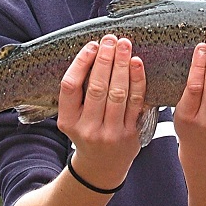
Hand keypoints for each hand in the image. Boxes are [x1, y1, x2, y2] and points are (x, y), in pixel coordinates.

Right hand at [56, 34, 145, 190]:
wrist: (102, 167)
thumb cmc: (86, 132)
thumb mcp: (72, 117)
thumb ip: (77, 92)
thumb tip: (91, 51)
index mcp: (68, 121)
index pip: (70, 87)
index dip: (81, 63)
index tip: (92, 45)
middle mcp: (87, 128)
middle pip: (96, 88)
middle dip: (105, 59)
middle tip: (110, 39)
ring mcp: (110, 133)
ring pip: (117, 93)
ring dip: (122, 65)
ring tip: (124, 45)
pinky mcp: (131, 134)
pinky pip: (136, 102)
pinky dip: (137, 81)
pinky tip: (137, 64)